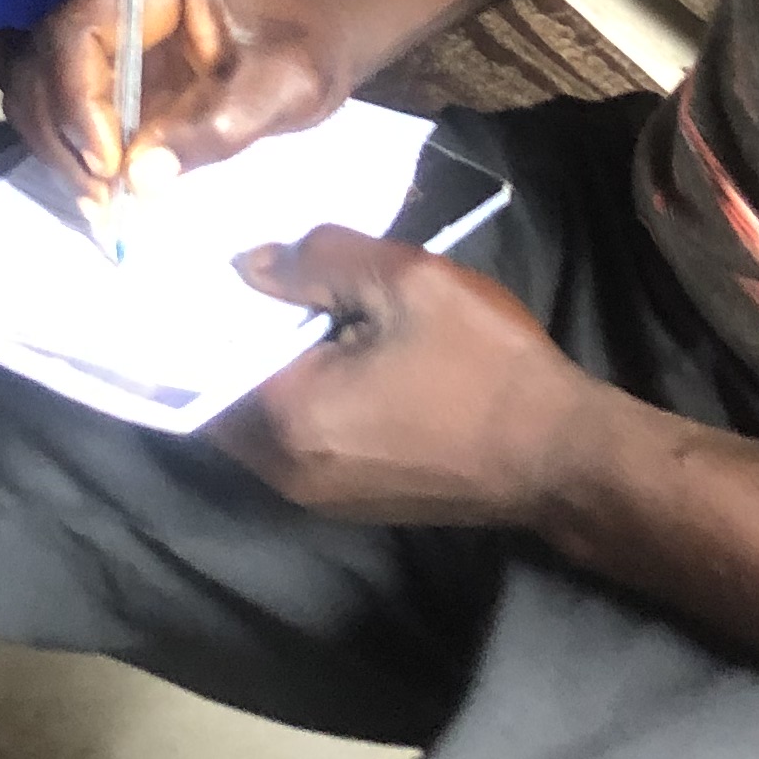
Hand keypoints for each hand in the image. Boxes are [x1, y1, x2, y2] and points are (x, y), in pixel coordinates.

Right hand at [8, 0, 357, 216]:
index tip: (110, 167)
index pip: (77, 34)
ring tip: (105, 201)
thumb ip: (213, 130)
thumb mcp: (281, 88)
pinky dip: (69, 147)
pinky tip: (100, 186)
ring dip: (60, 148)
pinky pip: (60, 103)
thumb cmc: (310, 45)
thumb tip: (139, 179)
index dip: (78, 105)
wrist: (328, 27)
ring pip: (39, 86)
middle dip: (62, 136)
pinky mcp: (106, 59)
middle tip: (104, 201)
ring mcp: (103, 23)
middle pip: (43, 62)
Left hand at [214, 227, 610, 527]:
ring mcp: (316, 494)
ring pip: (258, 419)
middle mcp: (285, 470)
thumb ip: (316, 260)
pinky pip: (294, 436)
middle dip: (228, 335)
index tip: (198, 260)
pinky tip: (324, 347)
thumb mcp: (405, 281)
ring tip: (284, 302)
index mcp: (287, 418)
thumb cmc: (484, 363)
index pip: (203, 359)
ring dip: (264, 366)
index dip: (198, 307)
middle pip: (222, 393)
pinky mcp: (348, 498)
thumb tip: (247, 263)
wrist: (560, 454)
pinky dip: (295, 393)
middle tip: (240, 271)